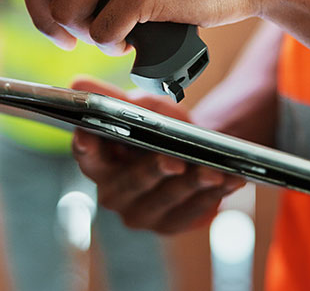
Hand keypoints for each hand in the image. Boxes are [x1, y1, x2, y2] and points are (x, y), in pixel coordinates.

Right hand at [70, 76, 245, 233]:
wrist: (190, 150)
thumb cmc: (158, 127)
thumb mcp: (139, 106)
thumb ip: (112, 98)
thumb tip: (78, 84)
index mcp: (98, 164)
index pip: (86, 157)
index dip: (86, 147)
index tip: (90, 135)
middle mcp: (114, 195)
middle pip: (131, 183)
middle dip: (153, 171)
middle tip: (173, 161)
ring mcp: (142, 215)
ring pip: (166, 200)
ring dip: (192, 185)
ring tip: (212, 171)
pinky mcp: (171, 225)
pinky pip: (194, 211)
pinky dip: (215, 195)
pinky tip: (231, 180)